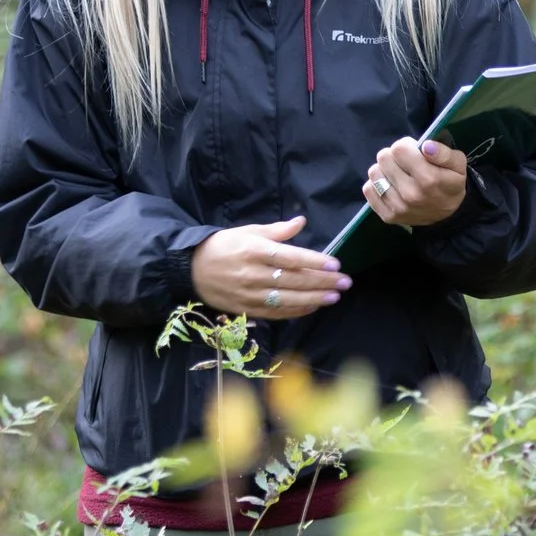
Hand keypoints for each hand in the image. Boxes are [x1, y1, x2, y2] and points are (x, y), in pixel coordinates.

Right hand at [190, 217, 348, 316]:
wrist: (190, 269)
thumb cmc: (223, 246)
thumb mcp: (247, 232)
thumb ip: (277, 230)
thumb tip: (301, 222)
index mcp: (254, 250)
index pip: (291, 258)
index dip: (315, 262)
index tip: (336, 264)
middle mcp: (253, 273)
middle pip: (294, 280)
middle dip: (323, 282)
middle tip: (345, 282)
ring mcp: (250, 294)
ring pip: (288, 299)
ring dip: (315, 299)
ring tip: (335, 296)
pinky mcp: (247, 309)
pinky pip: (277, 313)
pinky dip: (297, 311)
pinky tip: (314, 307)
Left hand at [364, 138, 468, 227]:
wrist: (449, 217)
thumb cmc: (451, 184)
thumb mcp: (458, 165)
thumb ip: (444, 153)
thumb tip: (426, 146)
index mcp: (428, 179)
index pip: (399, 149)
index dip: (406, 145)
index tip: (413, 151)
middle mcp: (410, 194)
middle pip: (383, 158)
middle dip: (394, 156)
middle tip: (405, 162)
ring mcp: (397, 207)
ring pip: (374, 172)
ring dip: (384, 169)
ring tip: (397, 173)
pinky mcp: (387, 215)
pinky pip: (368, 189)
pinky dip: (377, 184)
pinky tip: (390, 185)